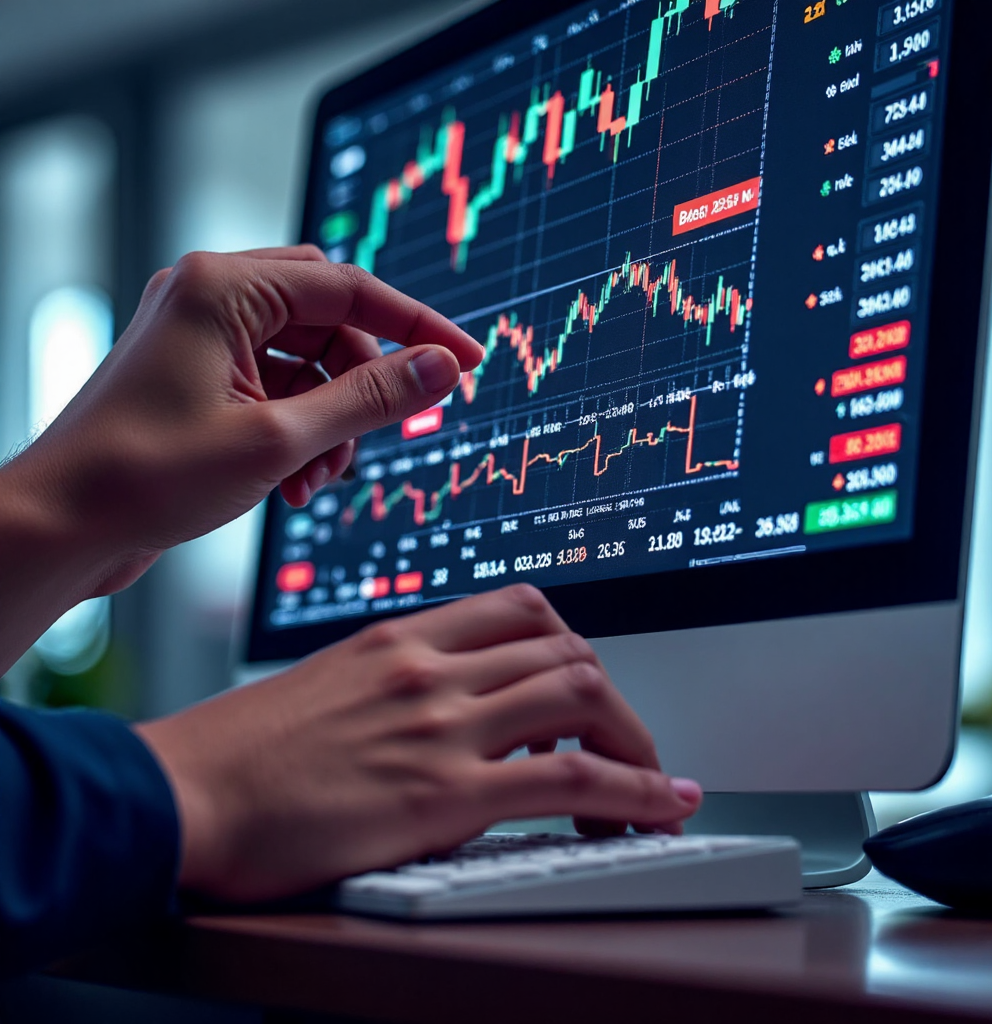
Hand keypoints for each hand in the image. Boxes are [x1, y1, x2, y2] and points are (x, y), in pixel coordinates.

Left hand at [14, 246, 481, 598]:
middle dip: (363, 382)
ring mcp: (204, 338)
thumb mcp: (279, 439)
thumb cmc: (148, 477)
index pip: (350, 289)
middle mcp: (212, 298)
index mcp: (224, 288)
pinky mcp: (201, 377)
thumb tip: (440, 368)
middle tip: (391, 428)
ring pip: (308, 361)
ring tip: (319, 477)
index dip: (417, 328)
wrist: (62, 528)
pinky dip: (301, 431)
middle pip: (331, 321)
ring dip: (331, 419)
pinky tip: (295, 483)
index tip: (467, 361)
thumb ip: (370, 399)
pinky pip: (278, 387)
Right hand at [135, 585, 702, 901]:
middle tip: (625, 739)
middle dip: (615, 696)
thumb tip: (444, 703)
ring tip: (650, 779)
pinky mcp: (446, 794)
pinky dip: (634, 790)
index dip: (572, 643)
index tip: (585, 682)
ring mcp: (443, 725)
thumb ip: (394, 683)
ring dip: (636, 740)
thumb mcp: (326, 686)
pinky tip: (661, 805)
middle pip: (566, 647)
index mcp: (401, 637)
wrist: (181, 796)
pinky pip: (573, 776)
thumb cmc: (238, 750)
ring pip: (583, 696)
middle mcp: (431, 667)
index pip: (520, 608)